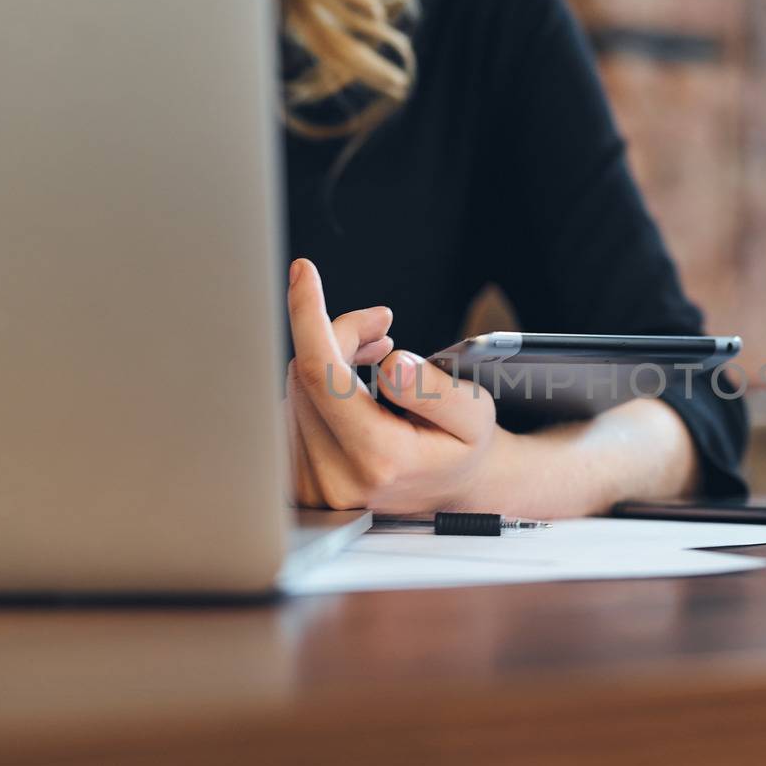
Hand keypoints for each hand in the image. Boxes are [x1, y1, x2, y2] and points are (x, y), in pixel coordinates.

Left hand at [285, 258, 510, 512]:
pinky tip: (353, 389)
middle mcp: (338, 478)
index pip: (321, 375)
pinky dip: (318, 386)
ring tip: (376, 358)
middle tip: (382, 327)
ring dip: (330, 359)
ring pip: (296, 389)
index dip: (308, 315)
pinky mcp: (302, 484)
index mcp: (381, 458)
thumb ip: (435, 389)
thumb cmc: (464, 447)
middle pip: (307, 374)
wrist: (456, 493)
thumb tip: (391, 364)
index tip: (303, 272)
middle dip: (339, 335)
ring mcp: (316, 486)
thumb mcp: (473, 414)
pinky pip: (292, 411)